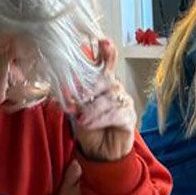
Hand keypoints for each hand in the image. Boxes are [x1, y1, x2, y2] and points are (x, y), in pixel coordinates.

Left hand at [64, 39, 136, 162]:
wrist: (101, 153)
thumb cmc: (89, 128)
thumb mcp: (76, 110)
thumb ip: (73, 98)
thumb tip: (65, 87)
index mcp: (103, 82)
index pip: (107, 62)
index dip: (107, 51)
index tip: (103, 40)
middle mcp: (115, 88)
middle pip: (106, 79)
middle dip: (91, 87)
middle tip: (78, 99)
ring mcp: (124, 101)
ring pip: (109, 98)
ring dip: (92, 109)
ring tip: (81, 119)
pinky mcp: (129, 117)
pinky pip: (116, 113)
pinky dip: (100, 118)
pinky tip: (89, 123)